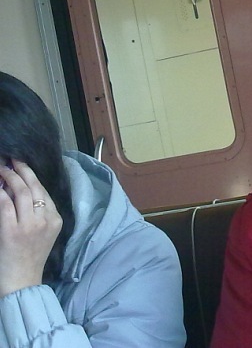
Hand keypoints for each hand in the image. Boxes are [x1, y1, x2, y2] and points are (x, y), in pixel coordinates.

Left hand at [0, 160, 62, 297]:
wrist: (22, 282)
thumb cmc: (29, 258)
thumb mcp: (44, 234)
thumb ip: (38, 214)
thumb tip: (20, 191)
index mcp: (55, 219)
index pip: (43, 191)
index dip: (31, 175)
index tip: (21, 165)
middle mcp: (45, 219)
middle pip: (33, 187)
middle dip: (21, 170)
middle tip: (11, 159)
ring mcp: (29, 225)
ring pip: (20, 192)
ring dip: (9, 177)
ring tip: (1, 169)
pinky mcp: (12, 231)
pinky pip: (5, 204)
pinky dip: (0, 192)